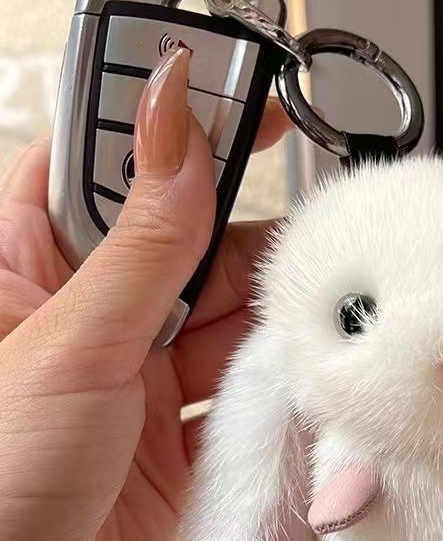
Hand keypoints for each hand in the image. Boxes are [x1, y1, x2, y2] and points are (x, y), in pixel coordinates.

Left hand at [0, 48, 291, 540]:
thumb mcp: (69, 345)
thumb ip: (141, 244)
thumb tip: (175, 129)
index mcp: (32, 270)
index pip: (107, 166)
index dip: (173, 126)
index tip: (242, 101)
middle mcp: (92, 320)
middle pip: (188, 247)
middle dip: (245, 239)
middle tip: (305, 234)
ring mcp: (141, 382)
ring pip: (225, 322)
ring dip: (267, 321)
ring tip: (311, 314)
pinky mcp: (180, 440)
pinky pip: (240, 394)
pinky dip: (272, 388)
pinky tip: (297, 380)